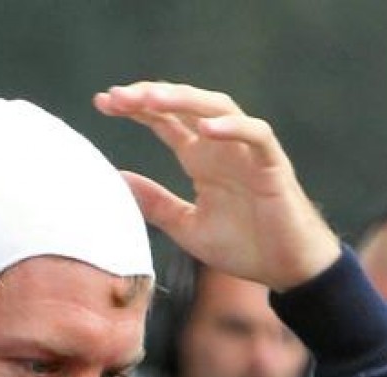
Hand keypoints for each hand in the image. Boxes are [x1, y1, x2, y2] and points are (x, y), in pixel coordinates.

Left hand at [93, 81, 339, 291]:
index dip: (135, 109)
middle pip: (184, 107)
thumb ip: (155, 203)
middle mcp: (221, 147)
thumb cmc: (243, 246)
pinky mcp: (272, 165)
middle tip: (116, 96)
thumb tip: (117, 181)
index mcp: (200, 159)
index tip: (101, 103)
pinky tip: (206, 129)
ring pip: (217, 108)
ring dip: (184, 100)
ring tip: (152, 99)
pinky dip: (233, 128)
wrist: (285, 269)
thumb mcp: (186, 226)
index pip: (164, 122)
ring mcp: (247, 152)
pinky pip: (256, 135)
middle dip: (150, 97)